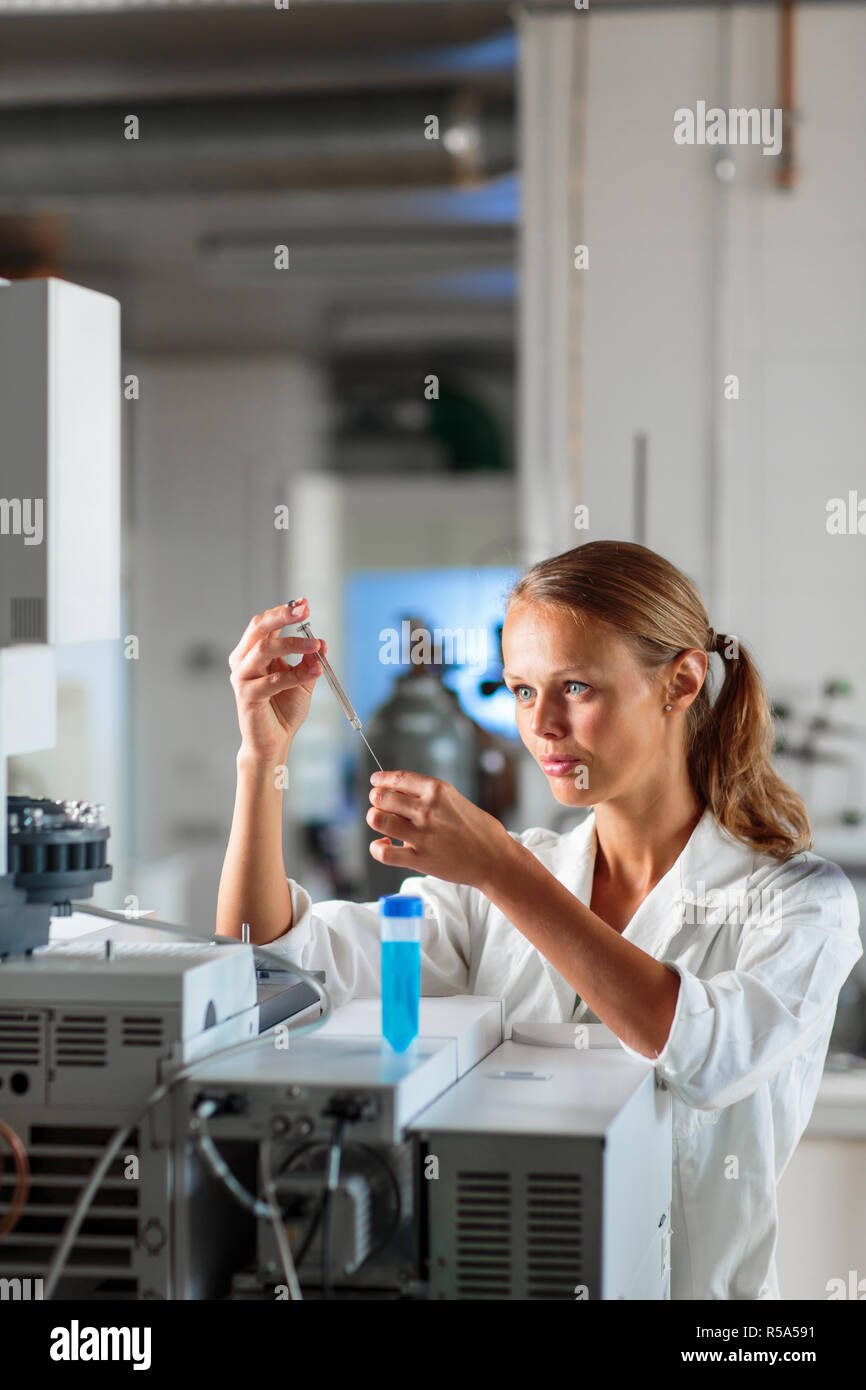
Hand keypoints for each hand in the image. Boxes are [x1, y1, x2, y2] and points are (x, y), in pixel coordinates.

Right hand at [229, 598, 325, 759]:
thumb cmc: (283, 709)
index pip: (265, 624)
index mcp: (254, 653)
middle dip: (281, 615)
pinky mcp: (247, 696)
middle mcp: (243, 661)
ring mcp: (243, 678)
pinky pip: (272, 680)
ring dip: (292, 644)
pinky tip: (313, 673)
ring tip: (315, 646)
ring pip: (264, 650)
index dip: (284, 611)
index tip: (305, 604)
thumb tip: (320, 642)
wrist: (275, 741)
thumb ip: (309, 660)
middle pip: (258, 629)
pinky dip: (295, 675)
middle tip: (302, 610)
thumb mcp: (303, 680)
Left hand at [366, 770, 508, 891]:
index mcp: (438, 791)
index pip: (398, 778)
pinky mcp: (419, 859)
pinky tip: (384, 844)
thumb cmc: (479, 830)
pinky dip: (377, 847)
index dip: (382, 779)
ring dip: (375, 819)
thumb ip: (429, 796)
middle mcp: (427, 810)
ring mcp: (422, 835)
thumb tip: (399, 793)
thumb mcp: (456, 800)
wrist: (495, 859)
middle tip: (380, 805)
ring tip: (382, 823)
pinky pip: (383, 852)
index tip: (376, 781)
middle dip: (377, 799)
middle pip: (382, 797)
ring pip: (377, 819)